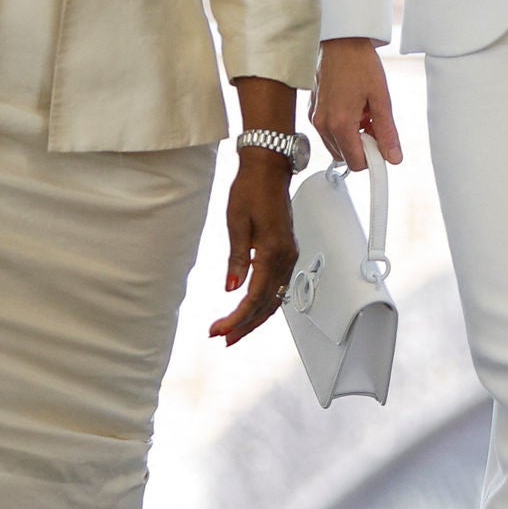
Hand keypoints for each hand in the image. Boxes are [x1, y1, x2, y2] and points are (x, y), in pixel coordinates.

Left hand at [212, 154, 297, 343]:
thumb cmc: (251, 189)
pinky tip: (251, 310)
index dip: (236, 318)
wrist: (269, 170)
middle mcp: (286, 258)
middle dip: (245, 326)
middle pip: (268, 305)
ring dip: (255, 318)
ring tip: (234, 331)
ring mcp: (289, 256)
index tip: (218, 330)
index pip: (254, 297)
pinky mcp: (287, 253)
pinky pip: (278, 286)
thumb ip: (237, 259)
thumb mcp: (236, 223)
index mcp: (273, 252)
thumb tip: (232, 288)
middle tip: (224, 339)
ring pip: (275, 299)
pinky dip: (264, 303)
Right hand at [312, 37, 403, 165]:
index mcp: (339, 124)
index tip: (383, 147)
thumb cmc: (359, 63)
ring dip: (353, 137)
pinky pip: (329, 131)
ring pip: (337, 145)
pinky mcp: (313, 110)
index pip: (356, 163)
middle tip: (375, 124)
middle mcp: (322, 124)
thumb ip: (387, 132)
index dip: (373, 159)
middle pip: (345, 156)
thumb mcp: (381, 99)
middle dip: (363, 147)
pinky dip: (343, 127)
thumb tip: (394, 157)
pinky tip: (353, 108)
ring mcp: (315, 117)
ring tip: (364, 113)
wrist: (341, 40)